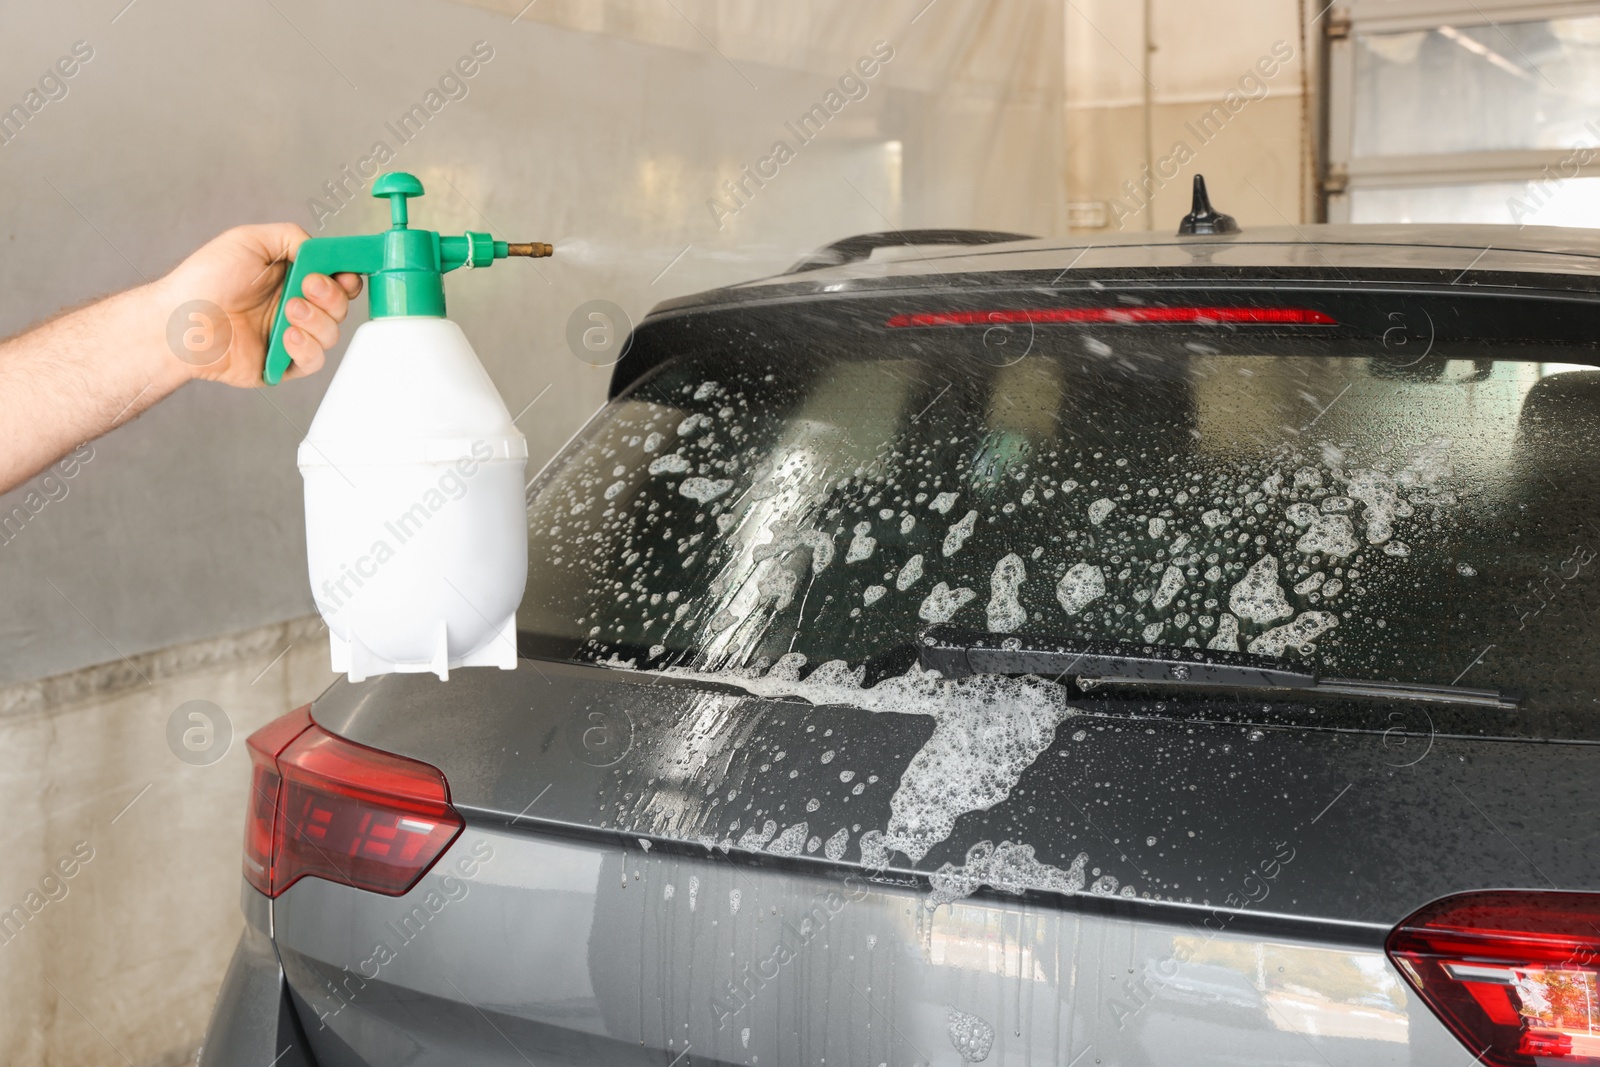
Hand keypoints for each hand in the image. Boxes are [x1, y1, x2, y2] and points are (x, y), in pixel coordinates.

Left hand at [155, 223, 362, 386]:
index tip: (344, 273)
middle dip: (332, 296)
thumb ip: (291, 237)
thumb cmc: (205, 279)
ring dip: (317, 320)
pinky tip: (287, 335)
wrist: (181, 319)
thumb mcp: (249, 240)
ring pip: (331, 334)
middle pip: (340, 307)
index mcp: (290, 278)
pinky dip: (306, 347)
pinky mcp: (282, 364)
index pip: (336, 279)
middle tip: (308, 286)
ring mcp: (290, 336)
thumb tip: (320, 249)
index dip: (347, 276)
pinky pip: (314, 361)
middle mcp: (293, 307)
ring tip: (288, 310)